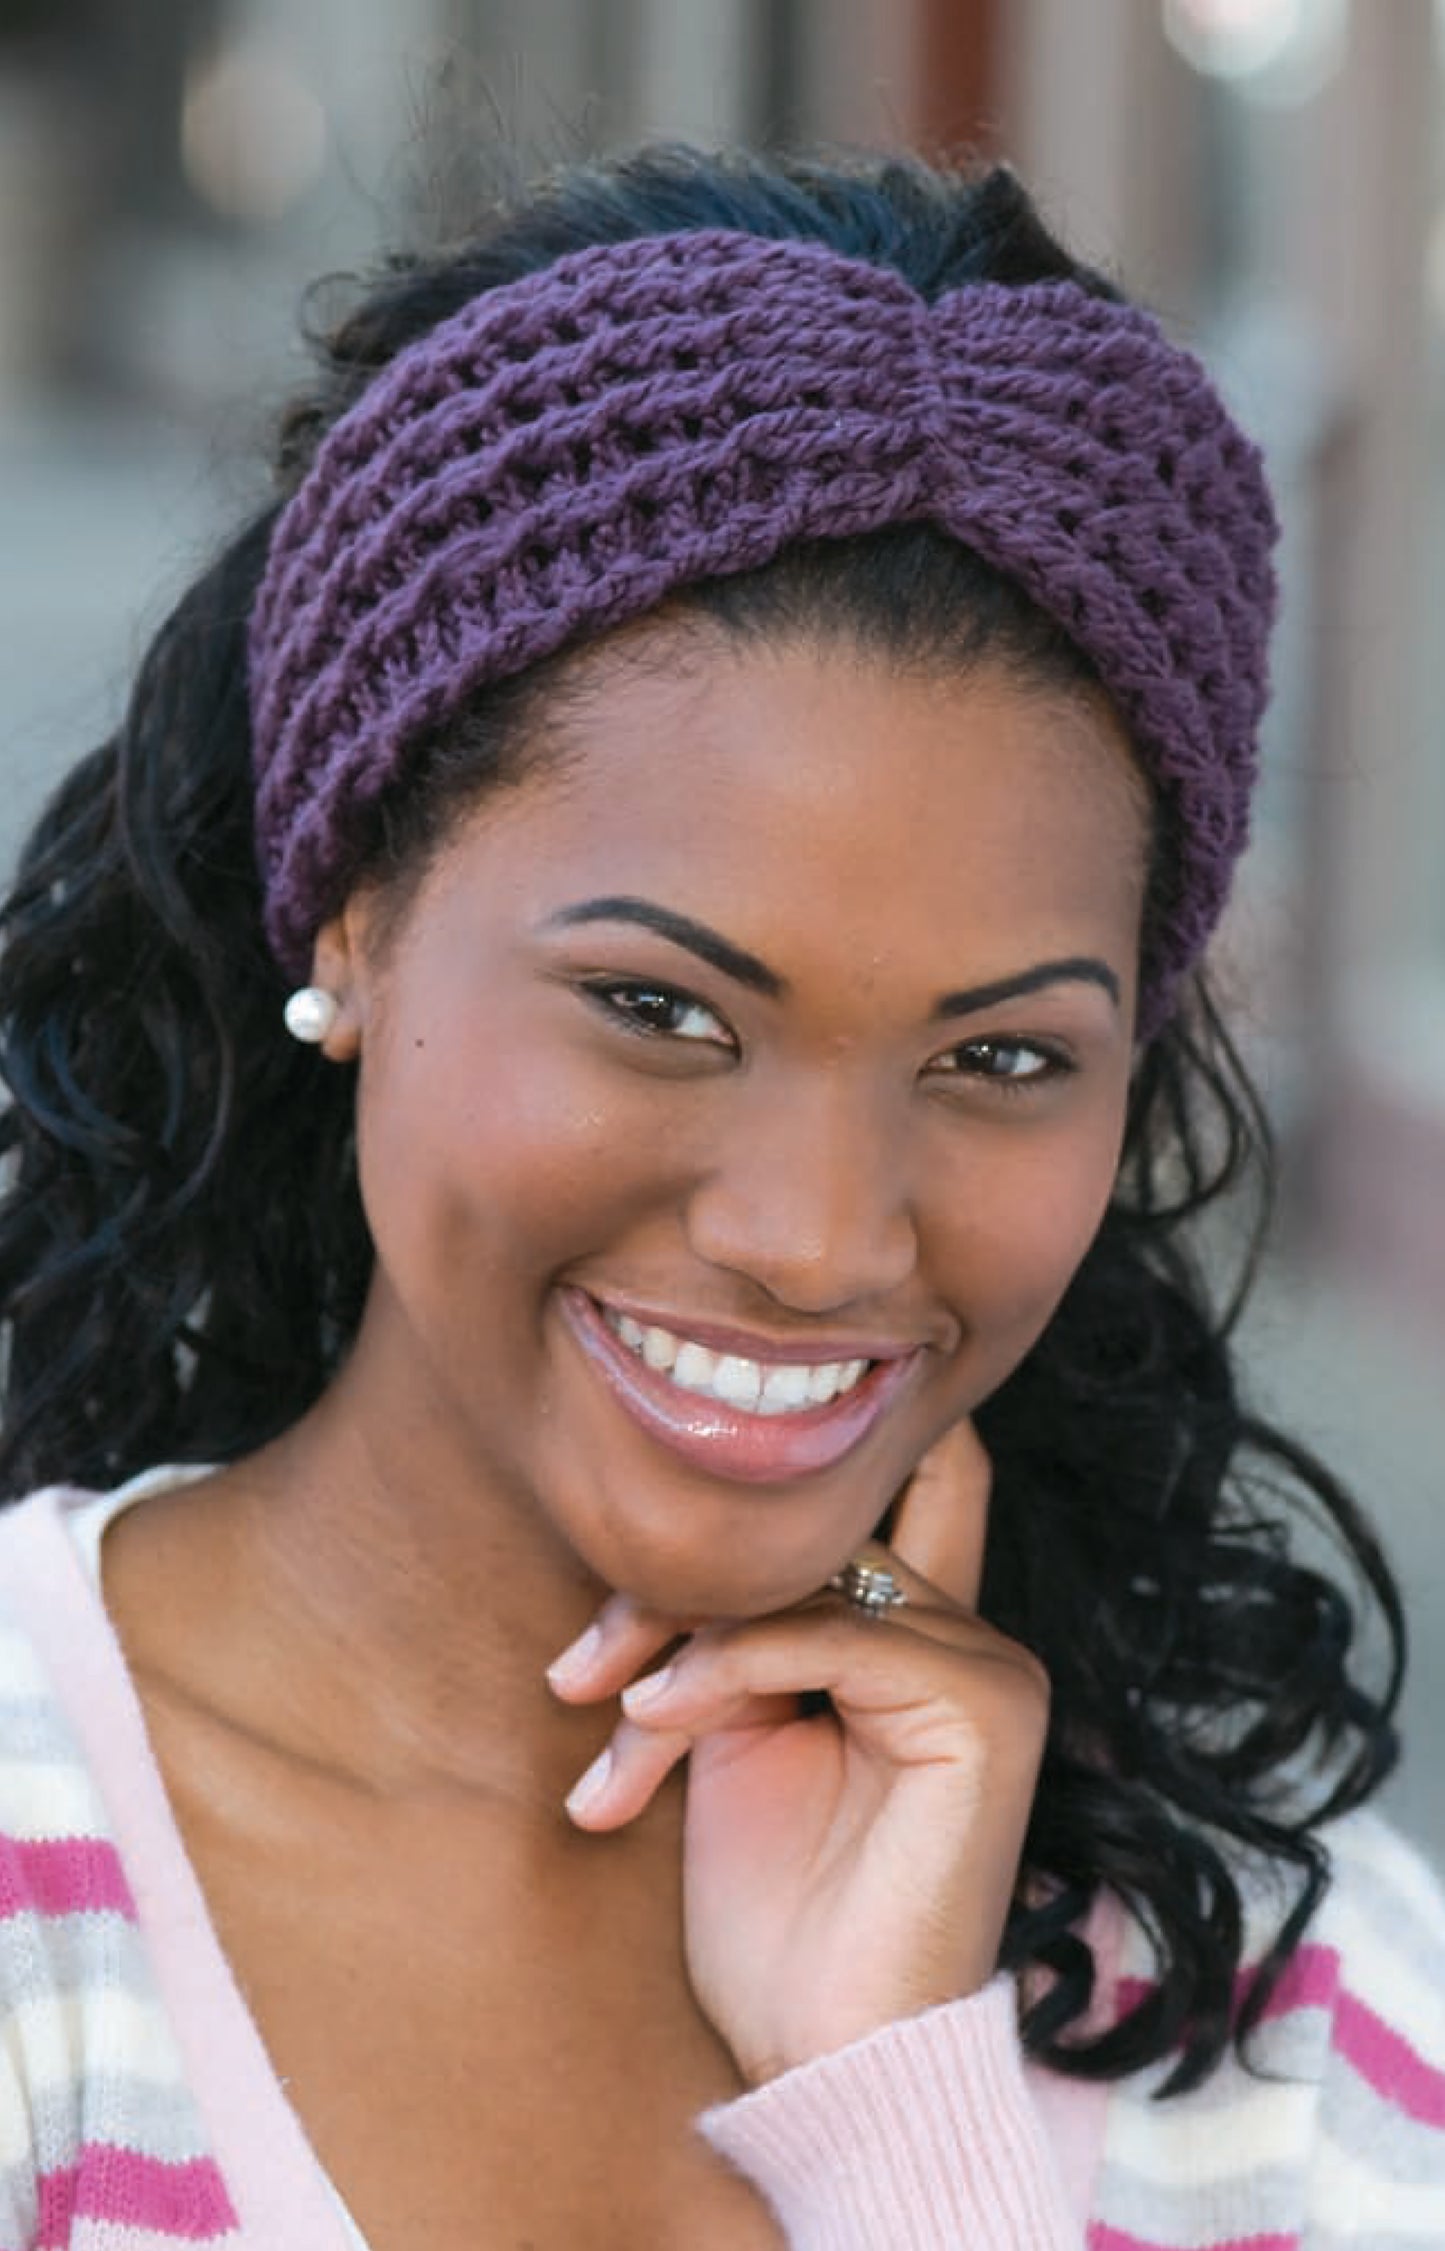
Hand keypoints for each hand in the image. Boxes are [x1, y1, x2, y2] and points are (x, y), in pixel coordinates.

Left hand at [546, 1420, 1049, 2085]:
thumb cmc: (772, 1921)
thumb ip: (727, 1631)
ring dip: (679, 1643)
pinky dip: (723, 1665)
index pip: (836, 1503)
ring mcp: (985, 1664)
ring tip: (611, 1727)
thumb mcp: (728, 1735)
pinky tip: (654, 1719)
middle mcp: (963, 1634)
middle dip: (671, 1585)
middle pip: (802, 1531)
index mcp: (913, 1640)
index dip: (718, 1521)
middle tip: (579, 1671)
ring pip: (800, 1577)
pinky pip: (830, 1633)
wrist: (819, 2059)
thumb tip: (658, 1537)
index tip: (603, 1603)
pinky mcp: (984, 1706)